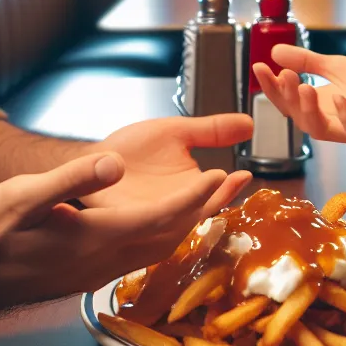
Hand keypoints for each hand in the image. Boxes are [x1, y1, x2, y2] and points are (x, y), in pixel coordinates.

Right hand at [0, 152, 231, 307]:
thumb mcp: (23, 196)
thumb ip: (71, 181)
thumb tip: (113, 163)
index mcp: (94, 238)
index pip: (158, 218)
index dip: (192, 199)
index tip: (220, 177)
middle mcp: (105, 260)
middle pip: (170, 236)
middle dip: (206, 210)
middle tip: (238, 183)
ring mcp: (101, 270)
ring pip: (161, 248)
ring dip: (192, 223)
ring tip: (217, 199)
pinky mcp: (94, 272)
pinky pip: (145, 254)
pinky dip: (168, 234)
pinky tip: (170, 222)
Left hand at [80, 114, 253, 217]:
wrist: (95, 156)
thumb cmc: (136, 149)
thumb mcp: (178, 133)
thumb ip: (212, 131)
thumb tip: (250, 124)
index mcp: (191, 191)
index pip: (215, 196)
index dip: (230, 189)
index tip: (244, 175)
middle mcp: (173, 209)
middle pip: (198, 212)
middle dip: (213, 200)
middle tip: (227, 180)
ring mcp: (147, 217)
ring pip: (173, 220)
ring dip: (187, 206)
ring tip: (204, 183)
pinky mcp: (120, 219)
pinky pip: (138, 221)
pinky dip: (150, 212)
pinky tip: (162, 196)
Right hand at [252, 45, 345, 147]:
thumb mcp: (336, 67)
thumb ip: (308, 61)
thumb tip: (275, 51)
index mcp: (316, 104)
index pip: (286, 98)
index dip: (271, 86)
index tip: (259, 66)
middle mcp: (326, 120)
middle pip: (297, 115)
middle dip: (287, 95)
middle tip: (285, 74)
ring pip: (318, 129)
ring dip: (308, 109)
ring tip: (304, 85)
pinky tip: (340, 98)